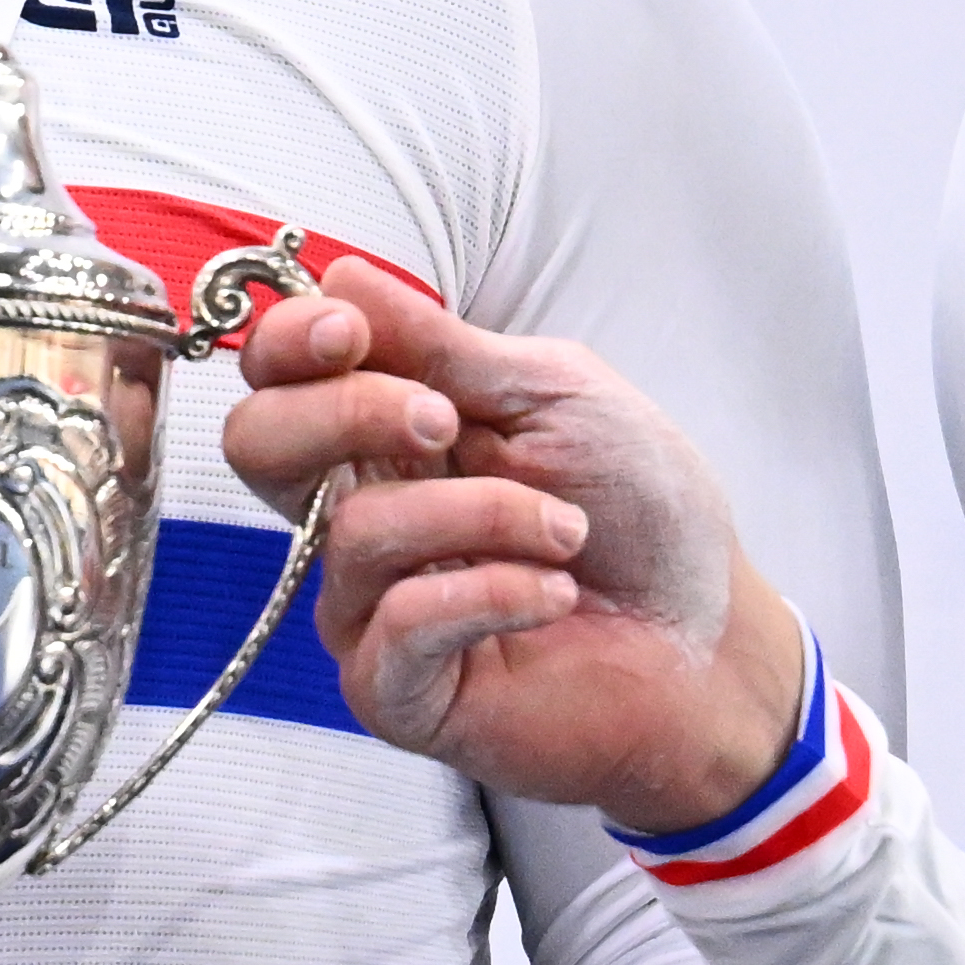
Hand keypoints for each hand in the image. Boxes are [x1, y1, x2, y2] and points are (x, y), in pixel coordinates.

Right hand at [213, 260, 804, 828]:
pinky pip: (400, 622)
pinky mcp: (395, 688)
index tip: (353, 333)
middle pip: (255, 446)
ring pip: (355, 531)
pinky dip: (493, 591)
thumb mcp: (555, 395)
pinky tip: (552, 595)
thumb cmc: (641, 512)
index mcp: (387, 430)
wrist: (708, 638)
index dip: (291, 342)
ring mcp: (368, 604)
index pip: (277, 375)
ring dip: (483, 515)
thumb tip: (339, 275)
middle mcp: (360, 510)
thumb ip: (444, 347)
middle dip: (347, 414)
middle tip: (447, 423)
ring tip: (566, 532)